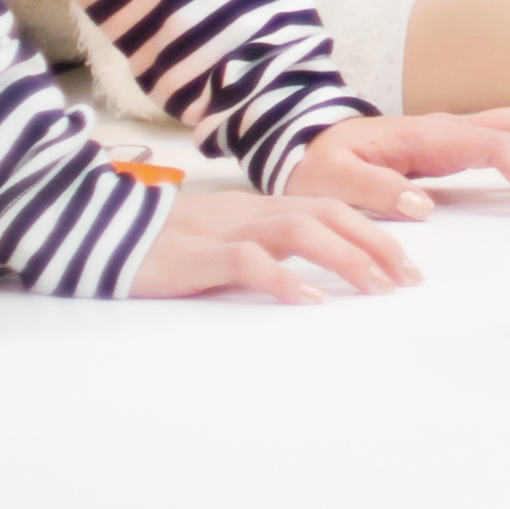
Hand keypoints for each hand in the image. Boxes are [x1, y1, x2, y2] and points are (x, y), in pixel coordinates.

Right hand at [132, 183, 419, 301]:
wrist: (100, 229)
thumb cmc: (168, 242)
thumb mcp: (228, 237)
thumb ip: (268, 245)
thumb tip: (317, 269)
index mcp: (263, 208)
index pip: (333, 209)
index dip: (376, 233)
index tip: (408, 266)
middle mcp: (253, 213)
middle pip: (329, 215)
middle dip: (376, 245)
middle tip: (409, 280)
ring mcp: (226, 232)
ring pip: (300, 231)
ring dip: (345, 258)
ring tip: (375, 287)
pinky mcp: (198, 256)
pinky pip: (248, 261)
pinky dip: (283, 279)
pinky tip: (310, 300)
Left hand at [284, 108, 509, 217]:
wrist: (306, 144)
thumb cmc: (320, 162)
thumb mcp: (333, 180)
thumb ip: (375, 189)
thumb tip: (423, 204)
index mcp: (426, 135)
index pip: (494, 145)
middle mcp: (447, 130)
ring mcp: (452, 137)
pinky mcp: (451, 149)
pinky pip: (501, 145)